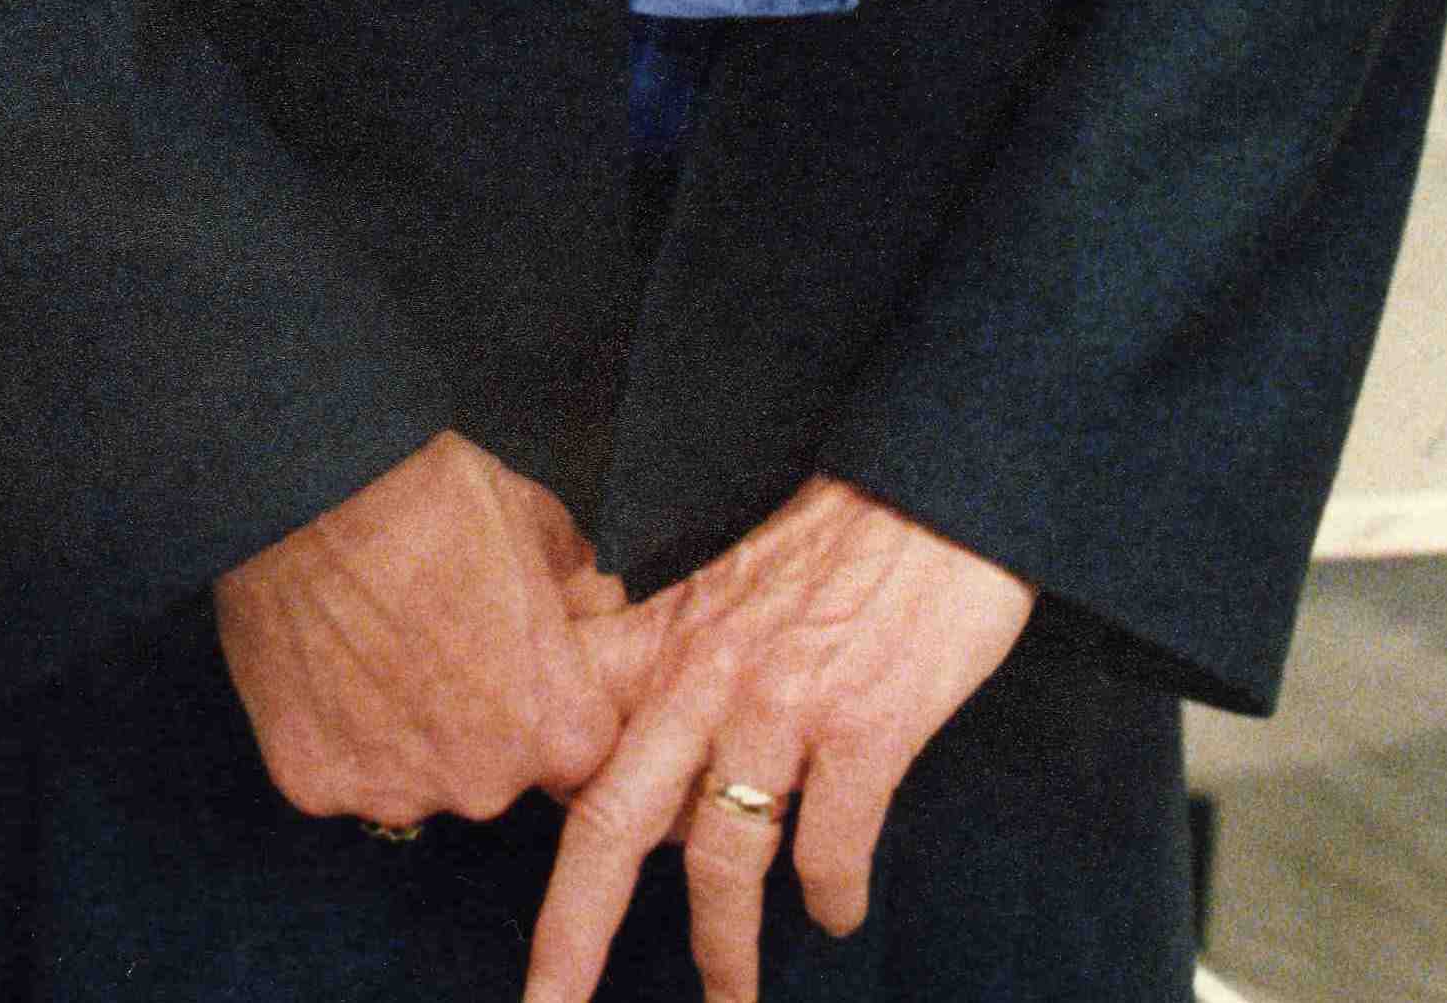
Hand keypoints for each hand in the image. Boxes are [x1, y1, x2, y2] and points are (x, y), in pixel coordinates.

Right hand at [213, 431, 628, 831]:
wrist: (301, 500)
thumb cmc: (424, 502)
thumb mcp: (527, 512)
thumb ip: (573, 573)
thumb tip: (592, 594)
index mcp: (559, 728)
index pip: (579, 740)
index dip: (546, 690)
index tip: (513, 652)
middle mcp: (486, 785)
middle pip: (495, 769)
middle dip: (477, 718)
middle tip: (438, 642)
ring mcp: (397, 795)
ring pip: (416, 777)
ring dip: (405, 731)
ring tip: (376, 649)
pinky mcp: (316, 786)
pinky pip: (341, 770)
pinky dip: (337, 731)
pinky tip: (328, 666)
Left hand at [521, 477, 1032, 1002]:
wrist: (935, 495)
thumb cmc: (837, 543)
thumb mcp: (731, 589)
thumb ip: (681, 666)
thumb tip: (659, 766)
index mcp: (669, 638)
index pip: (572, 729)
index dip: (532, 804)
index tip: (511, 852)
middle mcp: (707, 677)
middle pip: (614, 820)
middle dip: (574, 927)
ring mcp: (781, 707)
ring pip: (720, 857)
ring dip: (721, 947)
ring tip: (727, 999)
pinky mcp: (863, 730)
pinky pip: (829, 847)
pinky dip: (831, 896)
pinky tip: (839, 915)